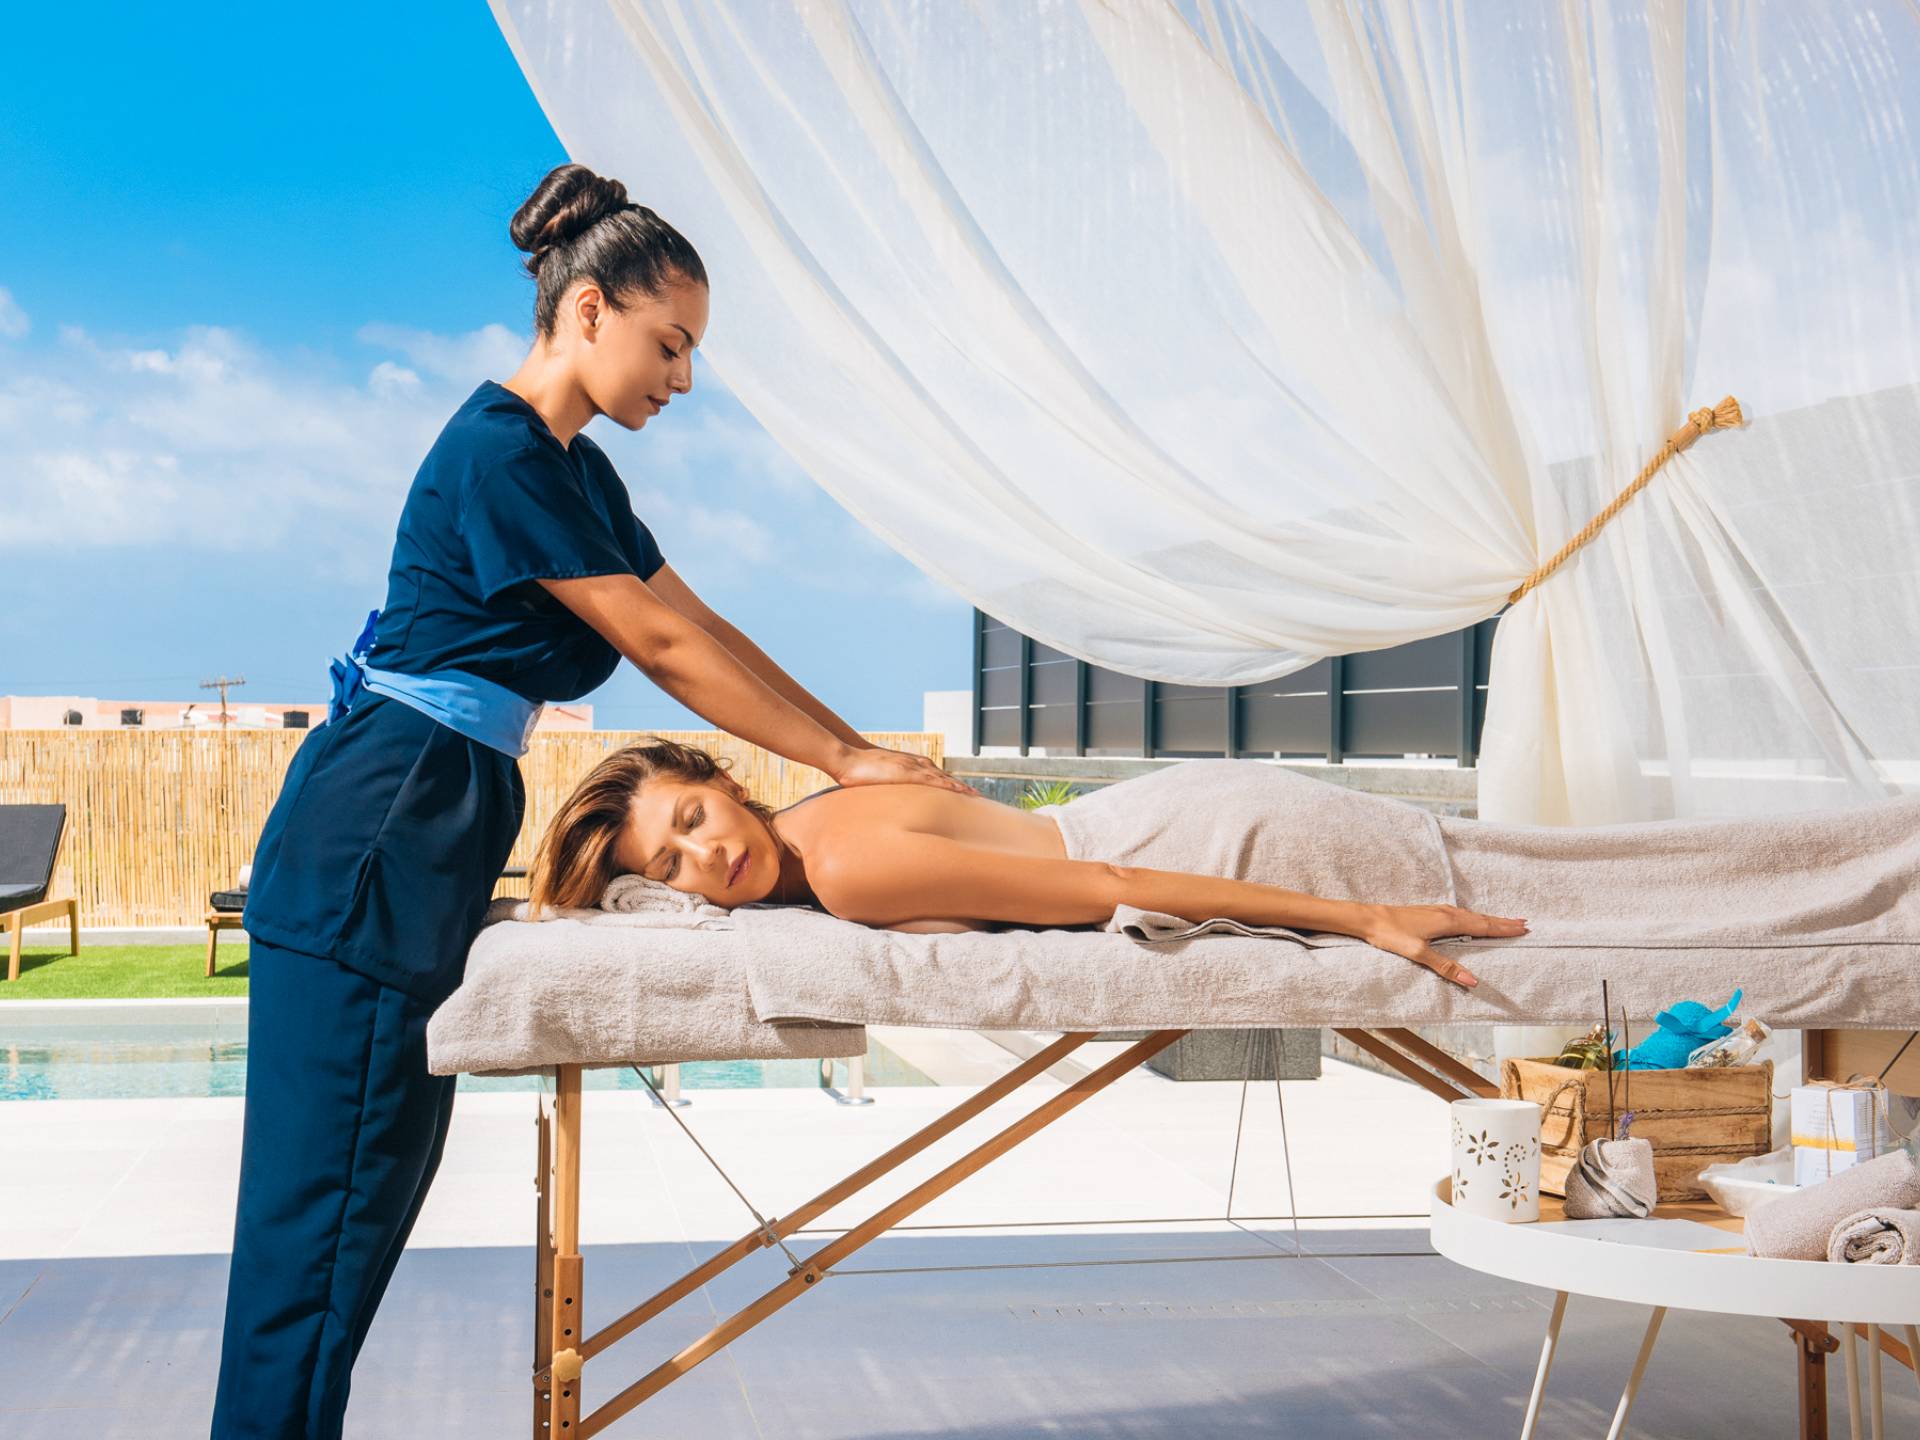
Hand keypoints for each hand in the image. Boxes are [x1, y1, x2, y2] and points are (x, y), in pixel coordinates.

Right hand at [830, 745, 975, 795]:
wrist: (848, 758)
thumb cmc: (858, 770)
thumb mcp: (877, 779)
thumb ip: (885, 785)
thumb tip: (885, 796)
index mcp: (908, 766)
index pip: (934, 775)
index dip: (949, 784)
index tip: (962, 792)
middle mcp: (914, 764)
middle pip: (943, 776)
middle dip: (959, 785)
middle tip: (977, 796)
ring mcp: (912, 767)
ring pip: (942, 777)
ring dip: (959, 786)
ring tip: (975, 795)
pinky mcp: (907, 772)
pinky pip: (933, 780)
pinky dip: (948, 785)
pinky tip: (960, 791)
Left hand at [1358, 903, 1528, 989]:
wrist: (1369, 918)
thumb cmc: (1392, 935)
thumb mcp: (1419, 954)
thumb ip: (1446, 967)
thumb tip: (1472, 980)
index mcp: (1448, 921)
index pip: (1483, 926)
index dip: (1503, 928)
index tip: (1523, 928)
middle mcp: (1446, 913)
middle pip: (1481, 918)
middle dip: (1503, 922)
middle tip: (1524, 923)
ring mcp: (1438, 911)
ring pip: (1471, 915)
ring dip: (1490, 919)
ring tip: (1505, 921)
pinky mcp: (1430, 913)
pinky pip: (1460, 915)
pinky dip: (1474, 918)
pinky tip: (1472, 921)